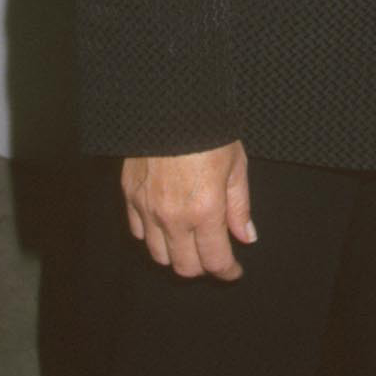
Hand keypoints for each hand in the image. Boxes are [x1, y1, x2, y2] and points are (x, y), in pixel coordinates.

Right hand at [121, 143, 255, 278]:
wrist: (171, 104)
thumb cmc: (209, 131)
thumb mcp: (236, 166)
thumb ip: (240, 207)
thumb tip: (246, 237)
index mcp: (205, 210)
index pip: (215, 260)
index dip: (227, 271)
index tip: (233, 271)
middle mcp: (173, 216)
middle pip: (184, 267)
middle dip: (203, 268)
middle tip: (214, 257)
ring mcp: (147, 208)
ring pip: (158, 255)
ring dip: (176, 255)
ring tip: (190, 243)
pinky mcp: (130, 196)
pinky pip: (138, 232)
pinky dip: (152, 236)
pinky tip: (166, 226)